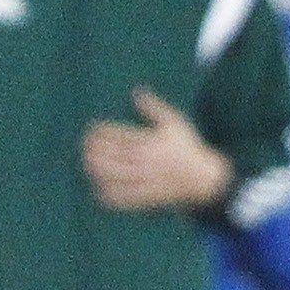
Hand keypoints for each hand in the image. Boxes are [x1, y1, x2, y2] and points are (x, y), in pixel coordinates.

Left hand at [83, 88, 233, 213]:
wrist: (205, 178)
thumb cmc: (188, 148)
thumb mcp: (174, 123)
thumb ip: (153, 107)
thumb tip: (136, 91)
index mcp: (147, 142)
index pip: (114, 136)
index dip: (97, 133)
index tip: (89, 131)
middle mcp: (143, 162)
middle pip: (108, 156)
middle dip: (91, 151)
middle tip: (83, 148)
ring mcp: (143, 180)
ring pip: (112, 176)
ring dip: (95, 171)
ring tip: (86, 165)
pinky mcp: (146, 197)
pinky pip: (122, 198)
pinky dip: (107, 195)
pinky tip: (97, 189)